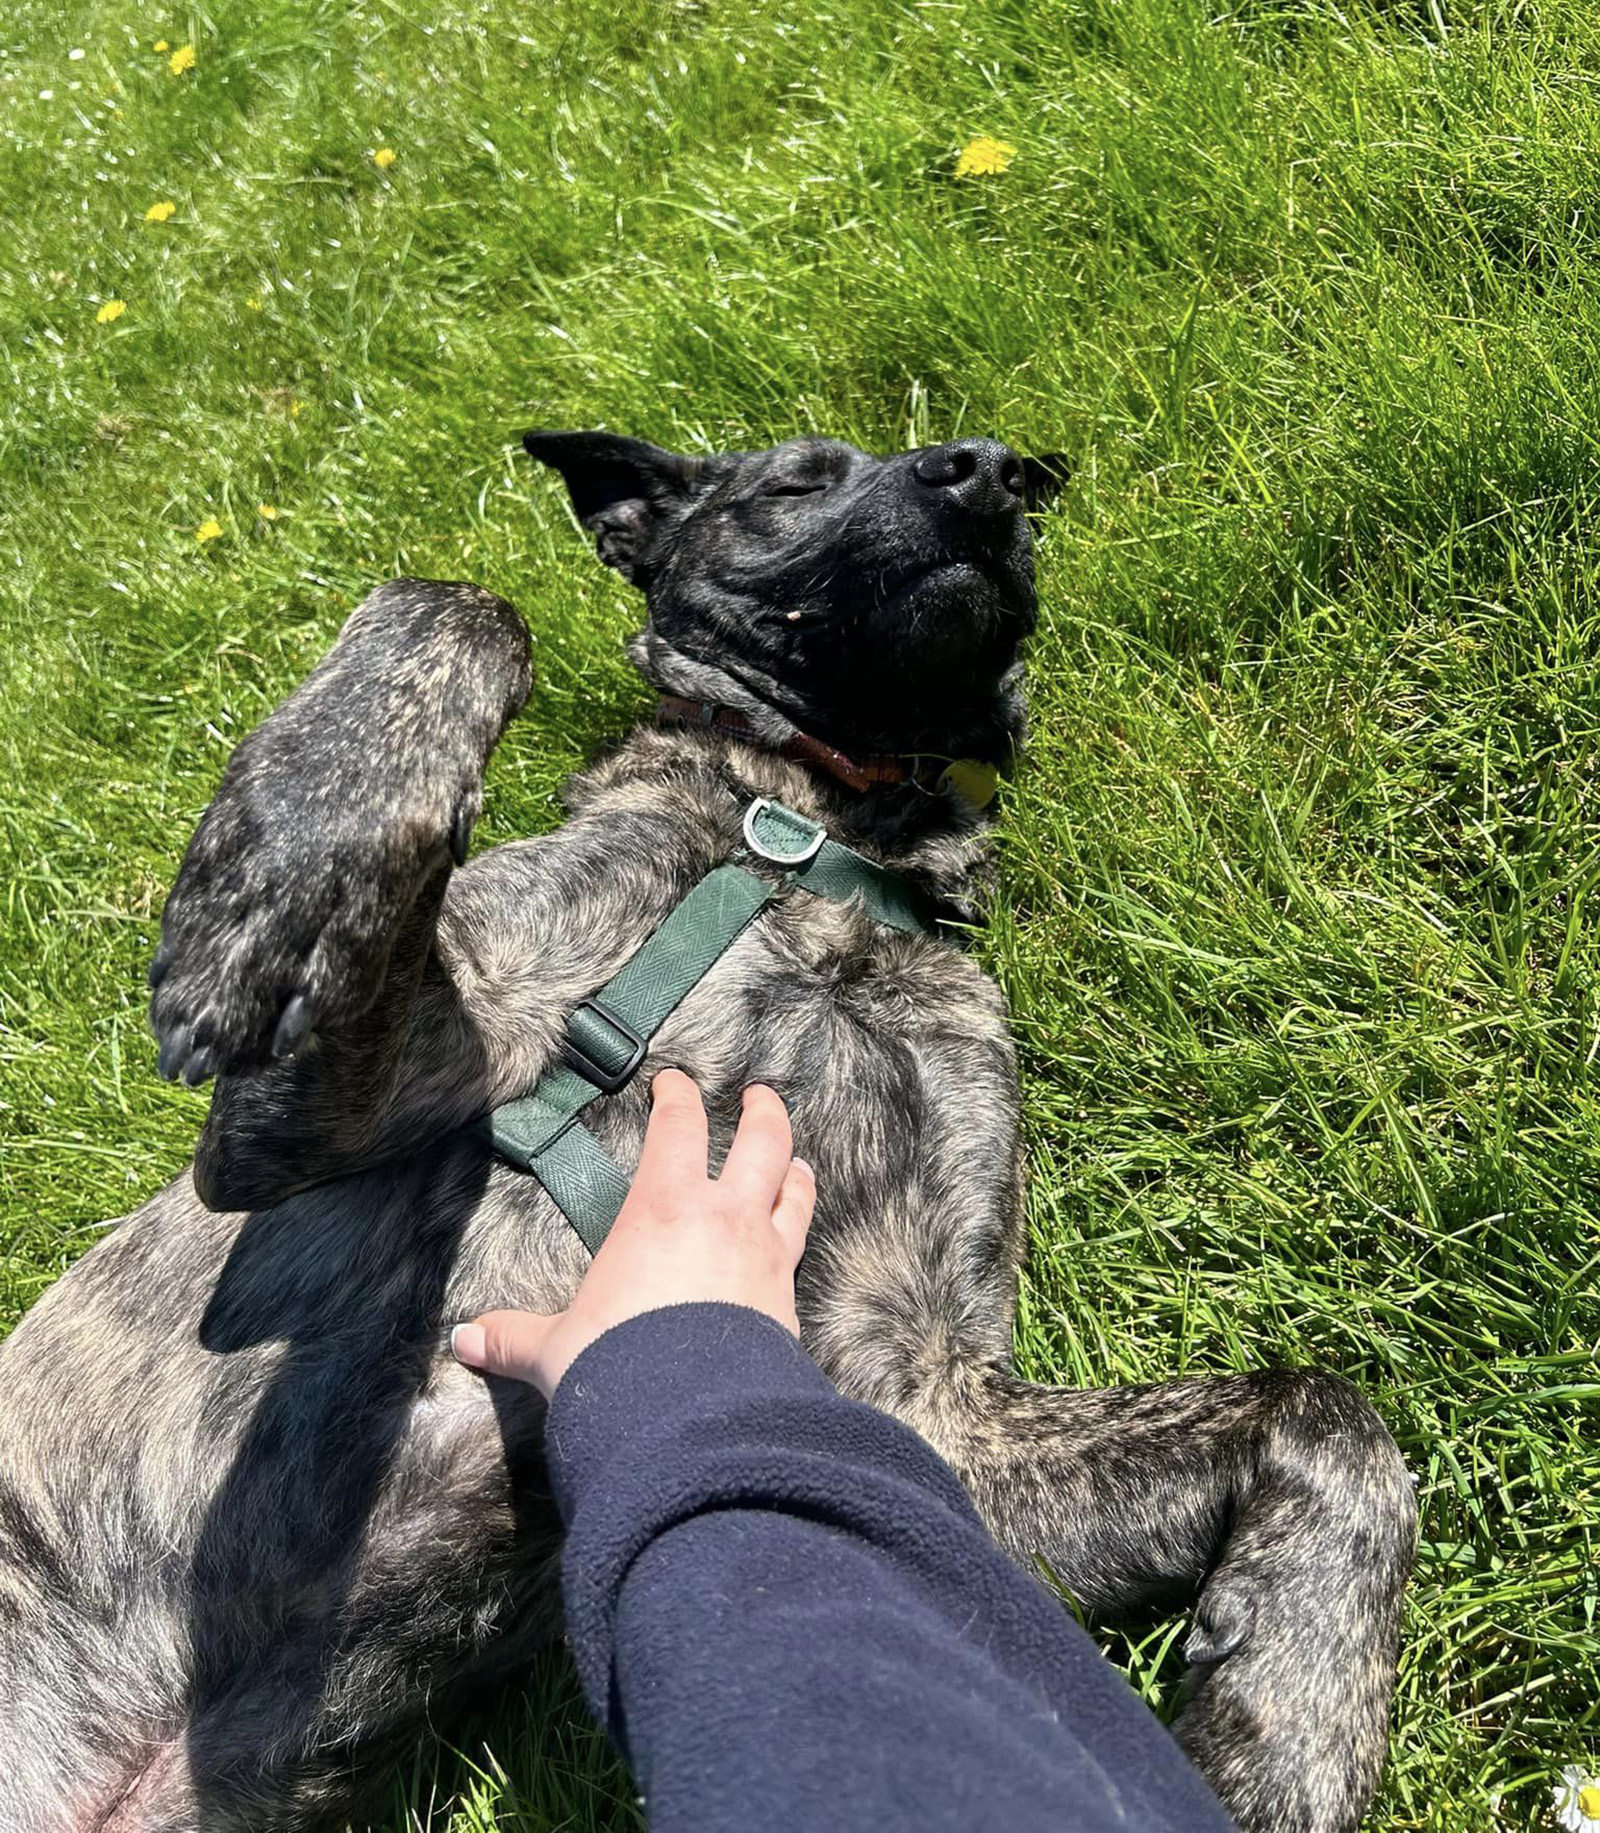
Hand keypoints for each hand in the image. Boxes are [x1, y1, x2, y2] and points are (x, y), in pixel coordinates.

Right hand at [451, 1069, 813, 1397]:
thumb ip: (514, 1337)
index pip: (677, 1127)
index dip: (677, 1095)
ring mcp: (765, 1256)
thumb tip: (466, 1340)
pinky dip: (799, 1235)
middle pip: (760, 1142)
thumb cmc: (619, 1366)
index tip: (674, 1081)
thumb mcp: (556, 1348)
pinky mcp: (788, 1300)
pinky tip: (793, 1243)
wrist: (690, 1418)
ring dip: (796, 1171)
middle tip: (759, 1097)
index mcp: (663, 1208)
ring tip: (797, 1164)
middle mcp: (723, 1218)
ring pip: (794, 1193)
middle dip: (762, 1113)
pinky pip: (800, 1251)